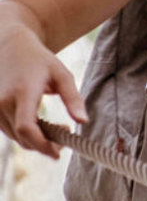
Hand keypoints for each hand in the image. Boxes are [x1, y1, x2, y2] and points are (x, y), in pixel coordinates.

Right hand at [0, 23, 86, 158]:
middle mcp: (3, 102)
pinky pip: (9, 131)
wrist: (10, 47)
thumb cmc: (41, 61)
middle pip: (22, 137)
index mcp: (22, 92)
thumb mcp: (62, 75)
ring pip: (15, 137)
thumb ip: (73, 99)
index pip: (27, 128)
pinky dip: (26, 134)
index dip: (41, 144)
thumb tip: (83, 122)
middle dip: (45, 144)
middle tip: (65, 136)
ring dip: (36, 140)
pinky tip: (42, 125)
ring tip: (58, 128)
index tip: (58, 153)